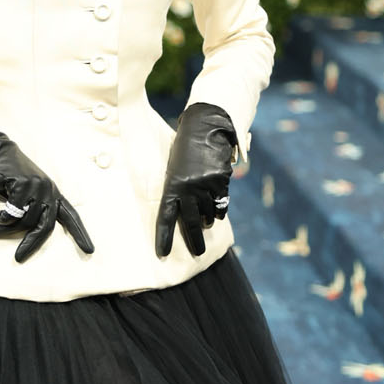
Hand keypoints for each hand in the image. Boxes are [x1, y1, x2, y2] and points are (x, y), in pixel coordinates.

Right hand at [0, 120, 94, 263]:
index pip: (71, 215)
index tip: (89, 249)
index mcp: (53, 193)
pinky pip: (13, 213)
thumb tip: (28, 231)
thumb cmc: (5, 176)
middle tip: (19, 257)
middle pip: (46, 226)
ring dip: (8, 229)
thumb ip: (31, 210)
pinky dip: (3, 219)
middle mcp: (49, 190)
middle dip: (32, 244)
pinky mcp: (24, 185)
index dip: (80, 233)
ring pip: (26, 221)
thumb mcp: (23, 195)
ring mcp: (37, 186)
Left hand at [155, 102, 236, 258]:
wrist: (205, 129)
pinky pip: (221, 204)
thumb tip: (189, 217)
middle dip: (195, 241)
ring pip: (208, 214)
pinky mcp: (221, 182)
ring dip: (208, 220)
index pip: (165, 217)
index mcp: (171, 186)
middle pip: (191, 223)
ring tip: (206, 222)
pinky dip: (219, 211)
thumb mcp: (174, 170)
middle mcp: (188, 189)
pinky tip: (217, 213)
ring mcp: (206, 186)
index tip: (162, 254)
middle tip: (199, 254)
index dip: (163, 237)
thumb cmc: (185, 151)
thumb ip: (177, 192)